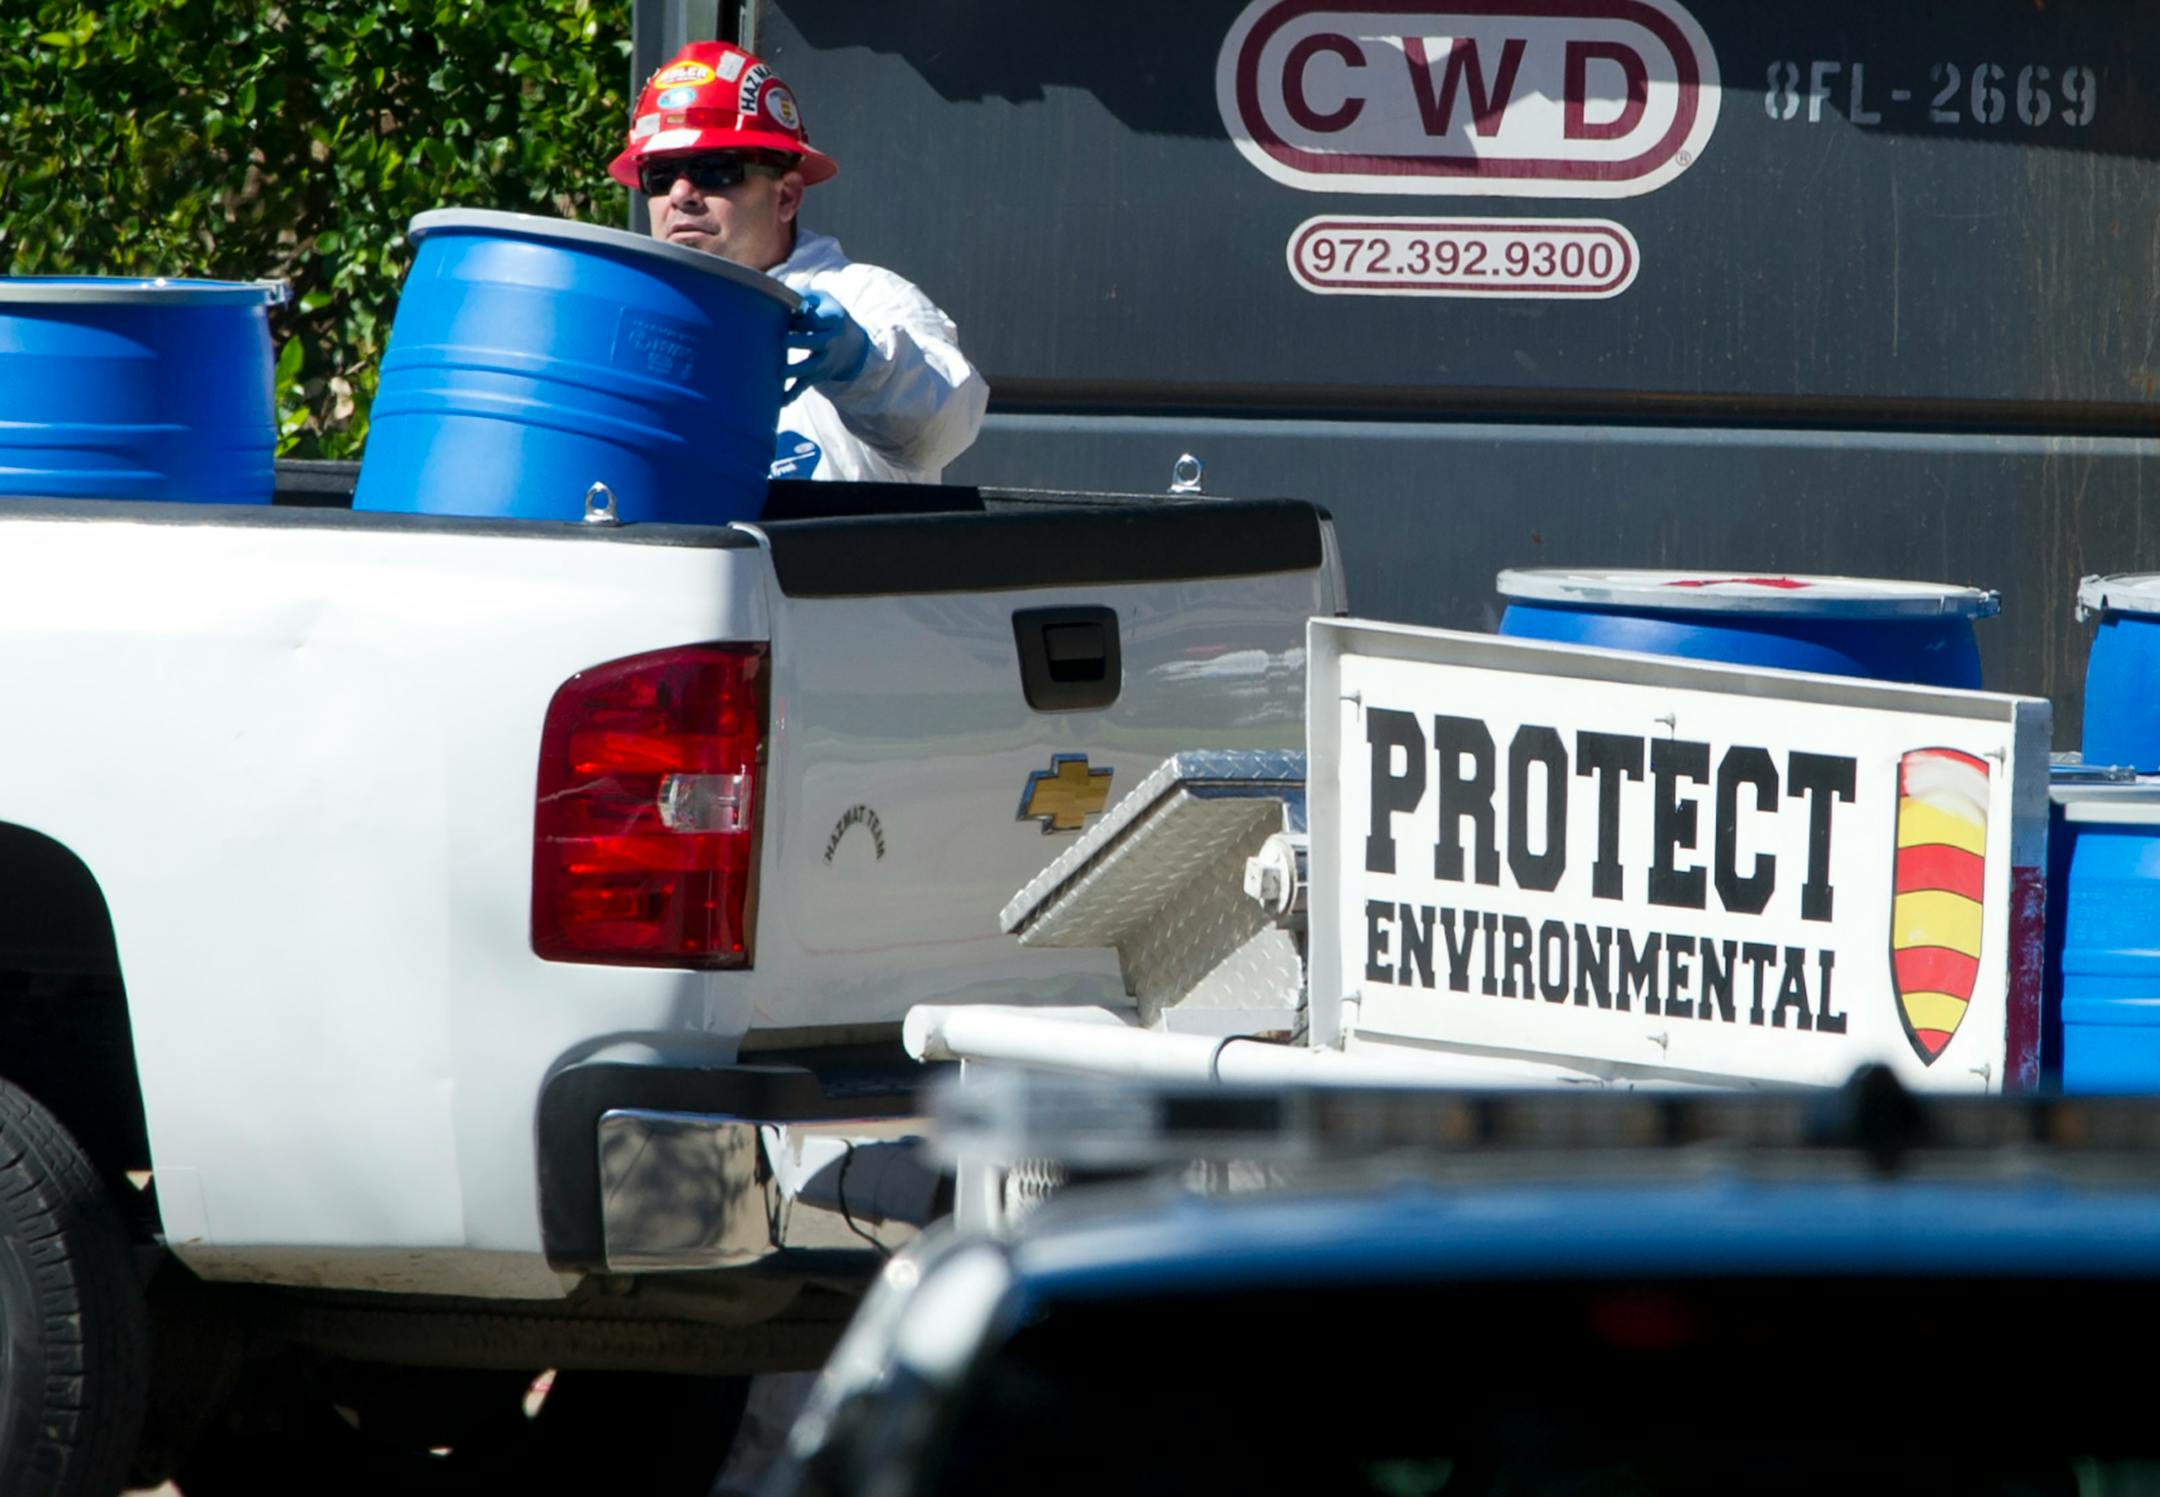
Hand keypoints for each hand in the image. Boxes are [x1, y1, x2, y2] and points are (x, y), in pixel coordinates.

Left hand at [781, 289, 870, 403]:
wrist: (852, 346)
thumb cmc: (826, 315)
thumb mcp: (821, 300)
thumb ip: (800, 296)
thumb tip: (772, 293)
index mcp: (833, 320)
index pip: (820, 319)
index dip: (806, 317)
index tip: (791, 313)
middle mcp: (831, 342)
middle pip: (818, 343)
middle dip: (802, 342)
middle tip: (783, 340)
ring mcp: (824, 361)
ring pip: (812, 367)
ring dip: (797, 370)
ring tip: (780, 373)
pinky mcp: (816, 375)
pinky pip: (805, 386)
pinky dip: (793, 394)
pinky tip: (779, 402)